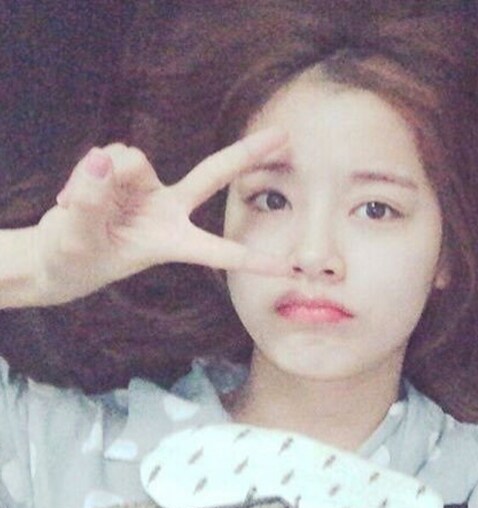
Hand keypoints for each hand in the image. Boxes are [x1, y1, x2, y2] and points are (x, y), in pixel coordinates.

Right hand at [34, 128, 287, 303]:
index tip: (289, 270)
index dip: (253, 259)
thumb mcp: (77, 243)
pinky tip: (71, 196)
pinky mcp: (123, 174)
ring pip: (133, 157)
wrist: (56, 254)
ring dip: (100, 176)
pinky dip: (86, 172)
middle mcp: (168, 212)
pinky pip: (110, 154)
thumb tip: (101, 159)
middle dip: (246, 154)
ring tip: (72, 206)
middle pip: (213, 175)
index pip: (219, 251)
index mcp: (170, 242)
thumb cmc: (72, 261)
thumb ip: (89, 204)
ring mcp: (147, 190)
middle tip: (286, 135)